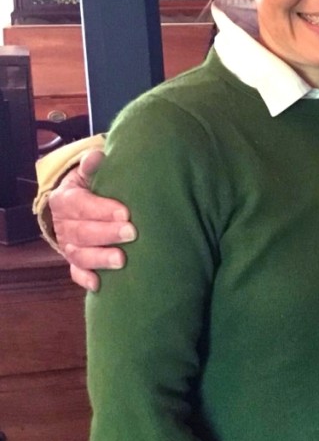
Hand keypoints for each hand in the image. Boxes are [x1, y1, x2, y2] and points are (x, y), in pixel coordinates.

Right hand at [49, 149, 136, 291]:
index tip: (126, 212)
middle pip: (82, 232)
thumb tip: (97, 156)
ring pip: (79, 255)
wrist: (79, 202)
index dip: (102, 209)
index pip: (81, 205)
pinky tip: (99, 284)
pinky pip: (76, 273)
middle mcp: (63, 224)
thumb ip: (92, 165)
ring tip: (122, 260)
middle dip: (107, 234)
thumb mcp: (89, 172)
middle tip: (132, 233)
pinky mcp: (75, 261)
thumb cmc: (92, 185)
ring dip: (100, 258)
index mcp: (65, 199)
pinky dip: (85, 279)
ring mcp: (68, 245)